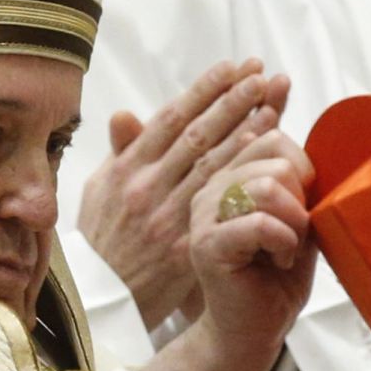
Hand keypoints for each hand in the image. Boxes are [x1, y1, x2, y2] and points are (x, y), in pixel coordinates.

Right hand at [77, 59, 290, 328]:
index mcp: (125, 169)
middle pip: (198, 134)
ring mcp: (167, 215)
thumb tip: (125, 115)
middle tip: (262, 74)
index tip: (232, 67)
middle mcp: (146, 187)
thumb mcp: (97, 194)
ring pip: (213, 164)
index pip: (170, 119)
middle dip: (232, 100)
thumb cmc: (102, 243)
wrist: (102, 303)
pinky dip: (242, 175)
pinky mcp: (187, 243)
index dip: (204, 90)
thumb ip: (118, 154)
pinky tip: (265, 156)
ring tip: (273, 103)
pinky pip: (220, 204)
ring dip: (245, 129)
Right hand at [188, 131, 317, 359]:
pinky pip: (260, 223)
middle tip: (296, 236)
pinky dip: (284, 242)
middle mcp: (212, 189)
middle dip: (301, 201)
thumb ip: (299, 186)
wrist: (254, 330)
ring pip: (268, 188)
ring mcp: (205, 216)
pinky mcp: (208, 245)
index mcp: (231, 177)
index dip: (303, 171)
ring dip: (294, 224)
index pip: (272, 140)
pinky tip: (280, 261)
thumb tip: (304, 154)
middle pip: (276, 163)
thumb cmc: (275, 280)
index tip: (302, 209)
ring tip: (288, 248)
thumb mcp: (297, 222)